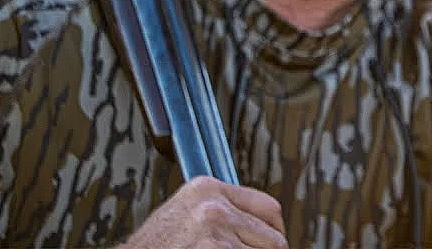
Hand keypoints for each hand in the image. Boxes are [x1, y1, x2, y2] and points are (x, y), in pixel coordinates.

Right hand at [118, 176, 287, 248]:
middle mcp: (213, 205)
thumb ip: (220, 211)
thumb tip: (264, 226)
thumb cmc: (155, 247)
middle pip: (272, 237)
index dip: (276, 232)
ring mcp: (214, 230)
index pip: (269, 207)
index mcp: (207, 188)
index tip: (273, 244)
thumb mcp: (186, 215)